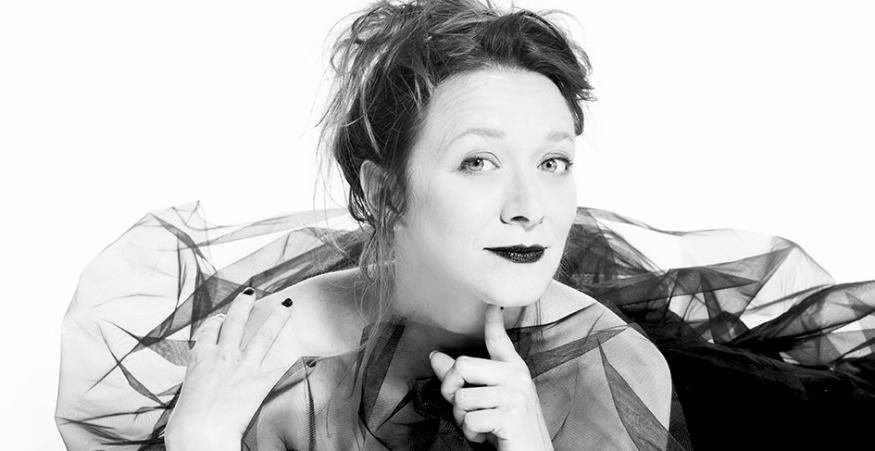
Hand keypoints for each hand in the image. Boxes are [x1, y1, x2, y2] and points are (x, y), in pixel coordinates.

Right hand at [164, 288, 292, 450]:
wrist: (199, 435)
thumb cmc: (185, 425)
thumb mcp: (185, 399)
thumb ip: (197, 390)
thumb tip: (197, 400)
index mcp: (200, 358)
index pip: (209, 330)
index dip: (216, 321)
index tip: (222, 316)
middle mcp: (222, 356)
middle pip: (236, 321)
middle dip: (245, 304)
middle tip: (252, 291)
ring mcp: (243, 368)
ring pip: (264, 335)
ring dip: (278, 318)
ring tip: (287, 305)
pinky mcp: (259, 384)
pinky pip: (284, 371)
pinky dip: (299, 367)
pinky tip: (311, 361)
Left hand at [429, 304, 552, 450]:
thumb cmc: (507, 428)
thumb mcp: (486, 399)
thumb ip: (463, 379)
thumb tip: (435, 357)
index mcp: (513, 368)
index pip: (499, 339)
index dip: (493, 319)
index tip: (492, 302)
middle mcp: (516, 376)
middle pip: (462, 366)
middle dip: (450, 390)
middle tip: (461, 407)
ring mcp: (515, 395)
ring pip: (462, 398)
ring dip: (463, 419)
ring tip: (480, 425)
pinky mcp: (511, 415)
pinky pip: (471, 420)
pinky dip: (471, 433)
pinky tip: (486, 437)